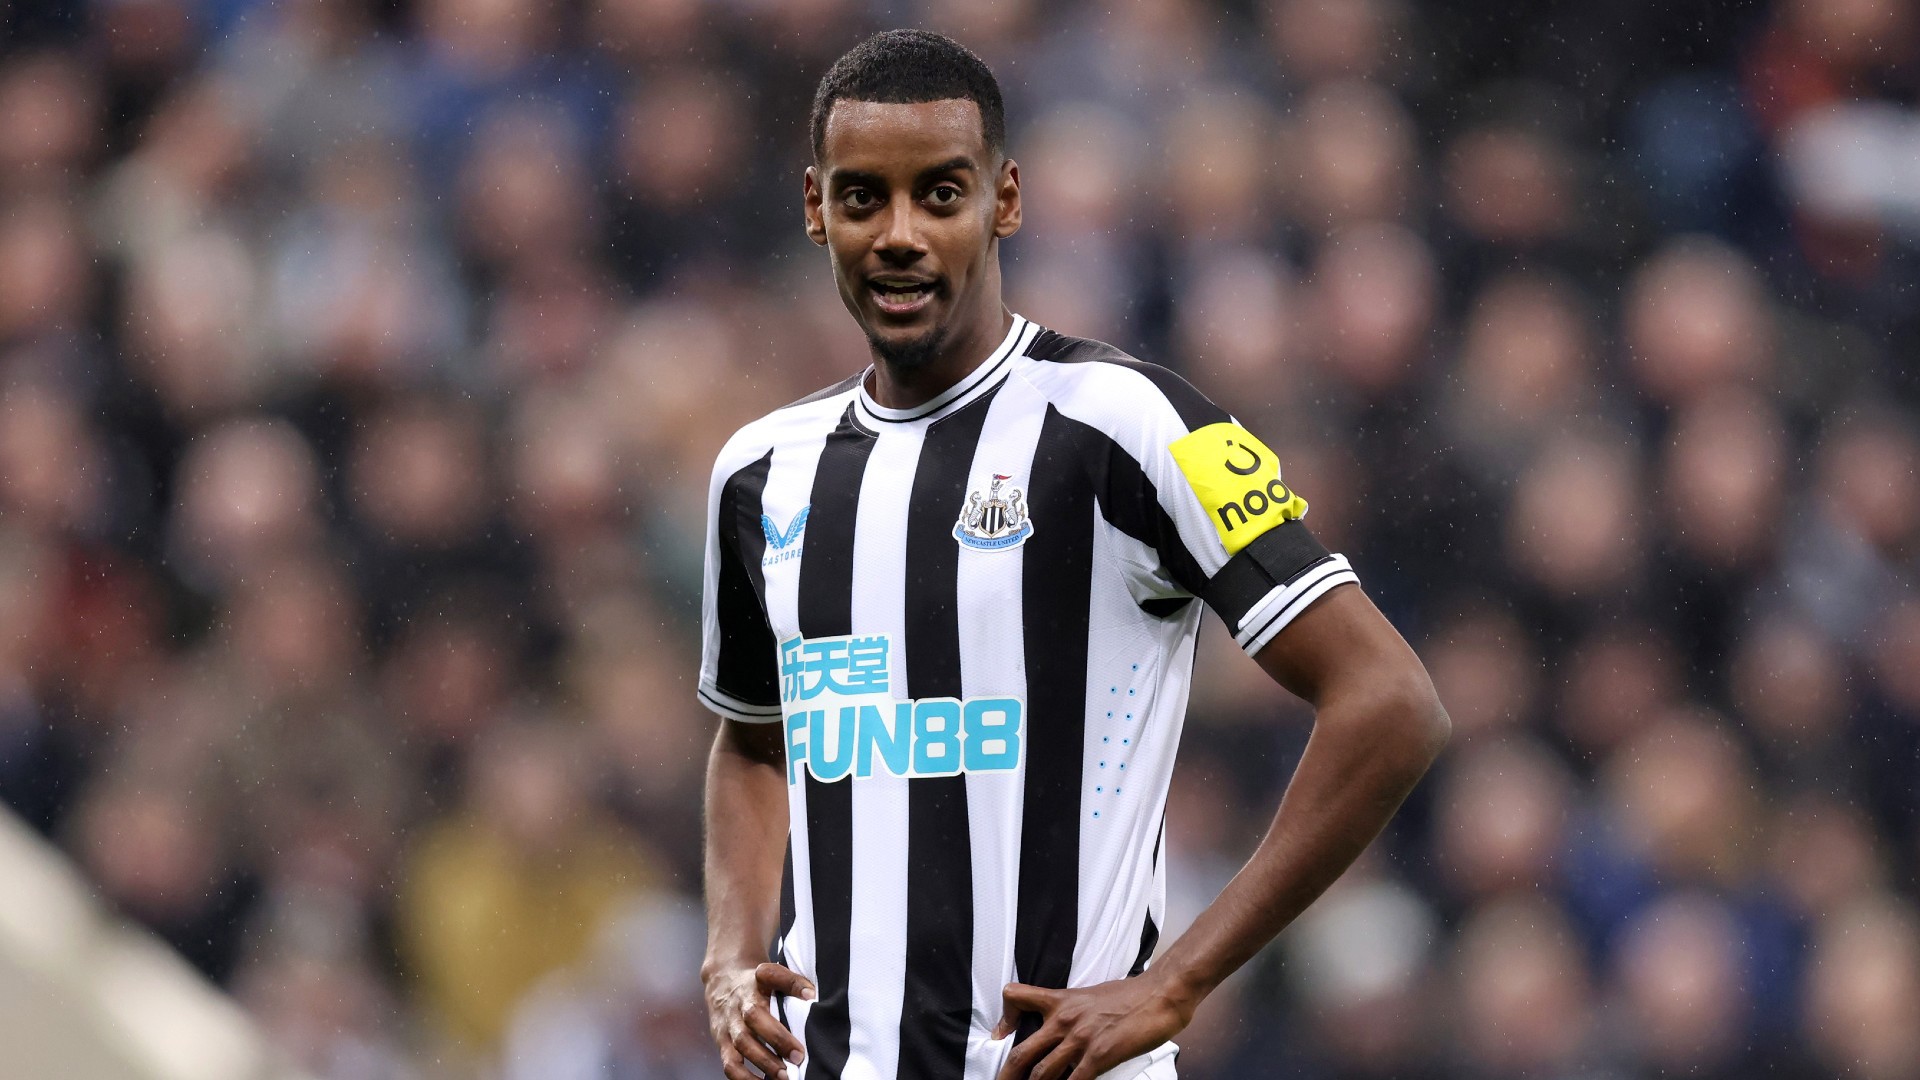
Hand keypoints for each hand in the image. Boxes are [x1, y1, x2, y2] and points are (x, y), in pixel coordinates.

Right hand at [704, 960, 814, 1079]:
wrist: (721, 982)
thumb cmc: (755, 984)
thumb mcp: (771, 974)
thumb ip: (791, 981)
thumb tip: (812, 995)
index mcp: (756, 980)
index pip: (772, 974)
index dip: (791, 982)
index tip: (809, 994)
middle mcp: (740, 1001)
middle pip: (754, 1016)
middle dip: (778, 1038)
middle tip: (799, 1056)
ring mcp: (729, 1023)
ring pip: (742, 1043)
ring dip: (764, 1062)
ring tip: (785, 1076)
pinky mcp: (722, 1042)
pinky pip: (730, 1064)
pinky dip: (745, 1079)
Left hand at [991, 970, 1195, 1079]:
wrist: (1160, 994)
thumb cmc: (1130, 995)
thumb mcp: (1090, 995)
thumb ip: (1071, 1011)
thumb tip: (1062, 1029)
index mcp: (1061, 1001)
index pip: (1017, 998)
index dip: (1004, 1019)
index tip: (999, 1036)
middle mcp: (1064, 1020)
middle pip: (1023, 1053)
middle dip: (1008, 1076)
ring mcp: (1080, 1039)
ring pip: (1042, 1073)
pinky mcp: (1099, 1056)